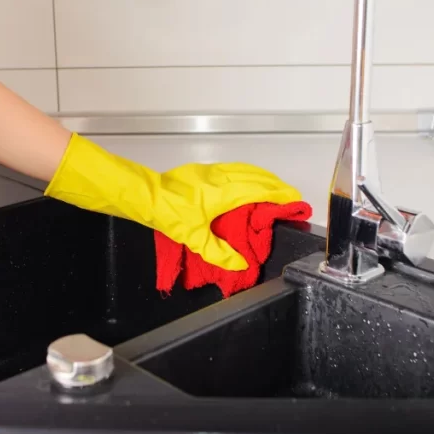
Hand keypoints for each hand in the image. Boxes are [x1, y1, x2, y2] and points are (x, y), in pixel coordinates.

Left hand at [44, 134, 301, 270]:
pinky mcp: (199, 173)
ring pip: (244, 171)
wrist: (138, 193)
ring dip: (261, 180)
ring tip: (272, 191)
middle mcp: (218, 177)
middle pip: (256, 177)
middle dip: (276, 186)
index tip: (295, 203)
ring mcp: (208, 172)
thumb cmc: (161, 209)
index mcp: (222, 191)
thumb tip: (238, 263)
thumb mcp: (191, 236)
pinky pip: (232, 170)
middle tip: (289, 198)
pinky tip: (243, 186)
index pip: (261, 190)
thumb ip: (217, 251)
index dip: (281, 196)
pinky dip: (246, 177)